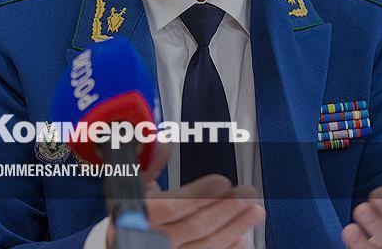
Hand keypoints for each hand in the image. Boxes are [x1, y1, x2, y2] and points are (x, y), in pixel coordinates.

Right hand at [106, 144, 263, 248]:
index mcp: (133, 217)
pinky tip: (240, 237)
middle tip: (247, 194)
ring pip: (204, 247)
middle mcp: (146, 241)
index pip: (169, 207)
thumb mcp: (130, 190)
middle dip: (225, 209)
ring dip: (233, 228)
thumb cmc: (127, 217)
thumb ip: (148, 166)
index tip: (222, 182)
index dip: (198, 195)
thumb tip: (163, 142)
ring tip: (254, 212)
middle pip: (192, 228)